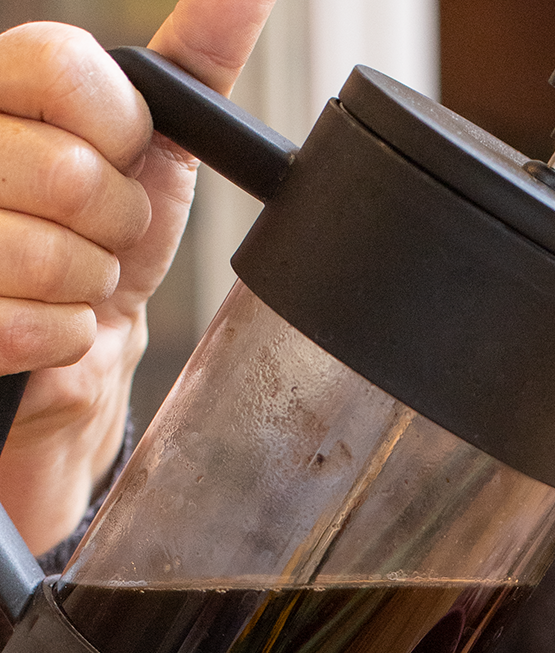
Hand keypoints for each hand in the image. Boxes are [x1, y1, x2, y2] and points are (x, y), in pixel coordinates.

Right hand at [0, 2, 276, 552]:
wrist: (87, 346)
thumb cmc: (116, 239)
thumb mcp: (163, 143)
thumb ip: (196, 64)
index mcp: (0, 87)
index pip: (59, 65)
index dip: (118, 128)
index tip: (124, 157)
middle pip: (66, 170)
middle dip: (116, 221)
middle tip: (102, 234)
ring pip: (53, 255)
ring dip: (91, 284)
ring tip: (76, 280)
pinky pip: (43, 327)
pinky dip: (70, 338)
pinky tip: (55, 325)